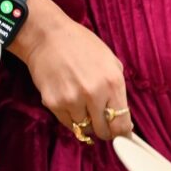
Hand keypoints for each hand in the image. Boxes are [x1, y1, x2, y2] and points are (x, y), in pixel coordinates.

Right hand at [19, 0, 131, 140]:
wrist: (48, 36)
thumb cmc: (81, 45)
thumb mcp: (110, 60)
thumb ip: (118, 89)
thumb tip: (122, 117)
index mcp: (112, 82)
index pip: (121, 125)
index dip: (122, 134)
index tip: (121, 134)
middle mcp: (93, 94)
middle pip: (103, 132)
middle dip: (104, 128)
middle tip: (100, 119)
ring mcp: (72, 101)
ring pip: (84, 129)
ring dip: (85, 120)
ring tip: (80, 101)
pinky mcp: (53, 104)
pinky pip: (67, 123)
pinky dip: (70, 116)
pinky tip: (68, 98)